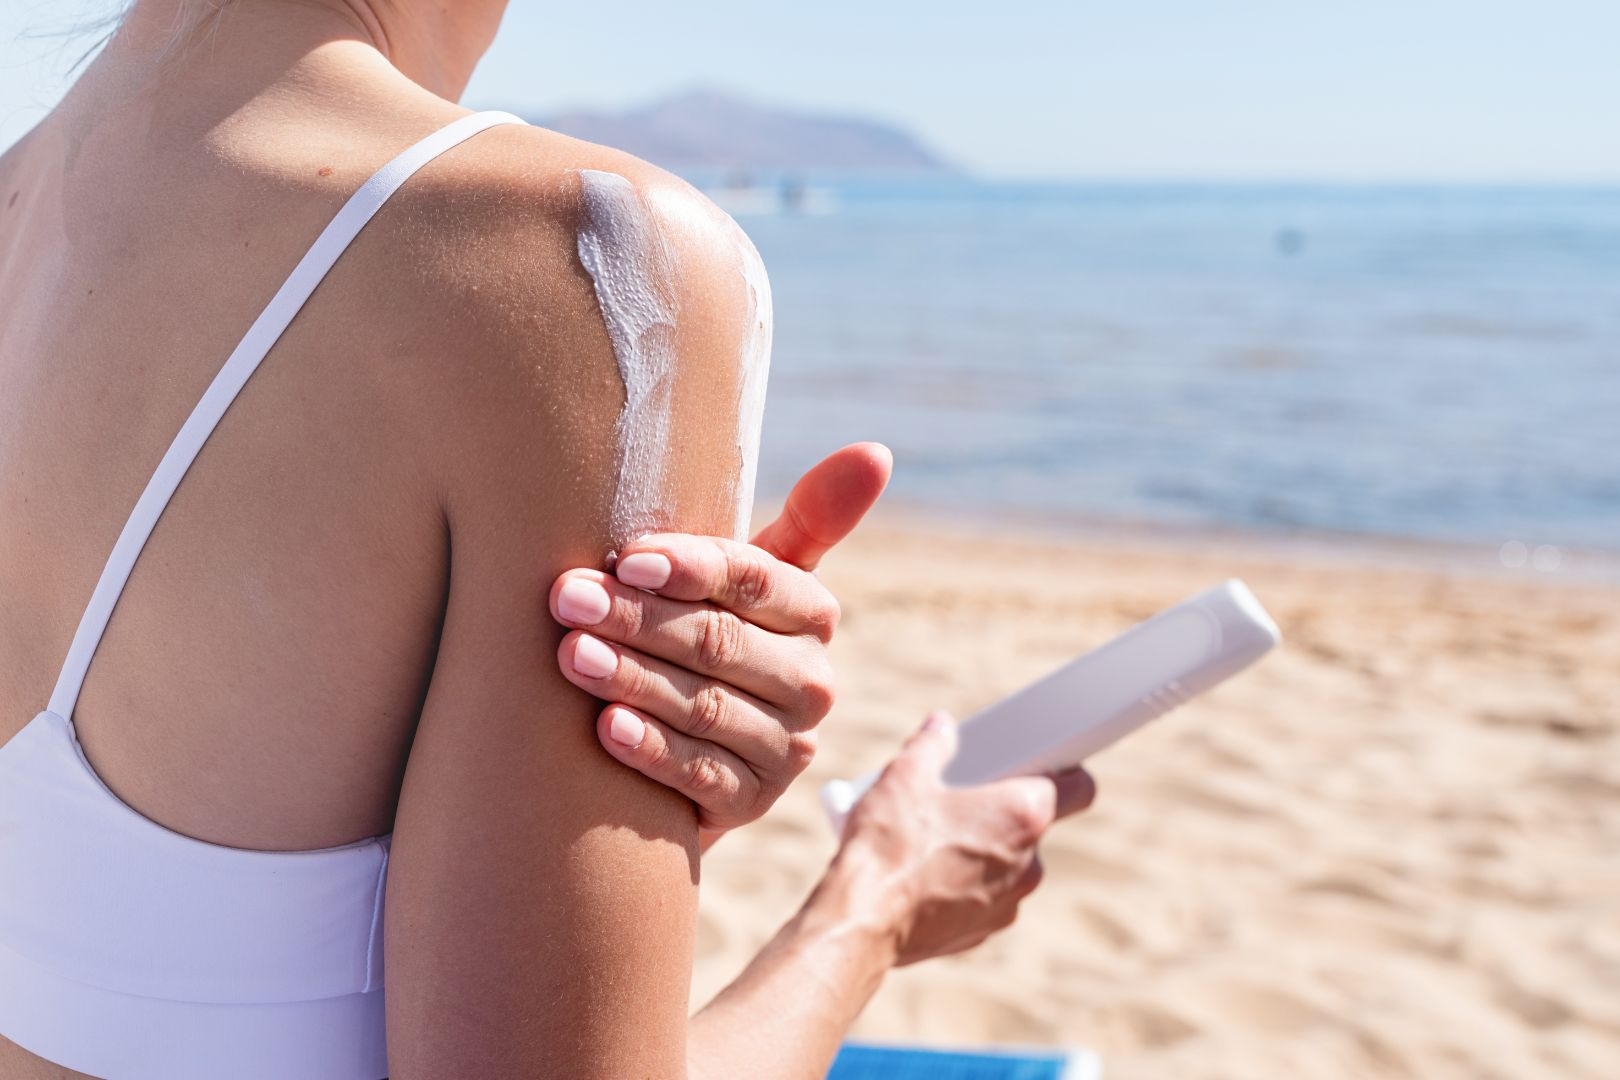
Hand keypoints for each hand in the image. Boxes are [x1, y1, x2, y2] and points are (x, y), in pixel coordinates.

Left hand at [549, 443, 892, 836]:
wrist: (682, 745)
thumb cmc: (704, 629)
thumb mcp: (746, 576)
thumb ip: (809, 515)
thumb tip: (877, 450)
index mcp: (812, 613)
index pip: (754, 580)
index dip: (691, 568)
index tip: (627, 556)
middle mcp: (813, 682)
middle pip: (721, 642)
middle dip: (638, 617)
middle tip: (567, 597)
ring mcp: (787, 748)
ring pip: (705, 706)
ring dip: (634, 678)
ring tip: (572, 654)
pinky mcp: (753, 802)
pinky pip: (700, 773)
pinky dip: (652, 749)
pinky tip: (607, 728)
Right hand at [832, 712, 1095, 965]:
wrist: (863, 919)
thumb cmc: (889, 844)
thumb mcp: (905, 775)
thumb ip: (932, 743)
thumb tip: (941, 728)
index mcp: (1023, 815)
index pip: (1078, 786)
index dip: (1063, 770)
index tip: (1039, 764)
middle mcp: (1029, 862)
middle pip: (1035, 825)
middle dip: (1004, 810)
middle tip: (965, 796)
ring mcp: (1010, 902)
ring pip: (1009, 863)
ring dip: (984, 849)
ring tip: (936, 838)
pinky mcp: (985, 931)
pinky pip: (986, 896)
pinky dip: (966, 883)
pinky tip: (926, 874)